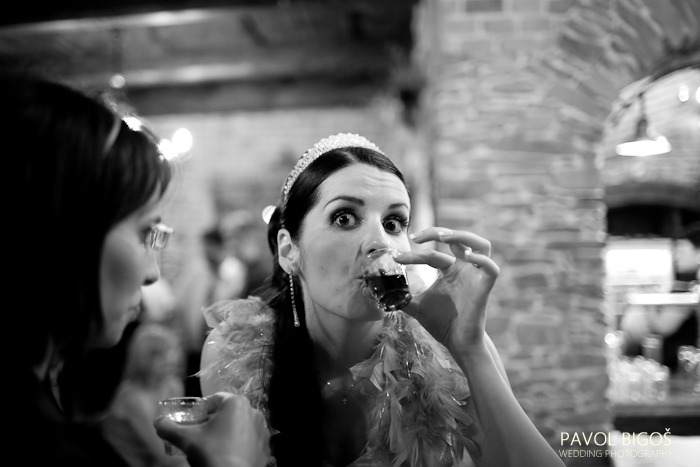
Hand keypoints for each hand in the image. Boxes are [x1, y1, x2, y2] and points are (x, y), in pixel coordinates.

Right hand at [154, 392, 270, 466]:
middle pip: (228, 412)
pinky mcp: (266, 446)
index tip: (193, 422)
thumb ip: (169, 428)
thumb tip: (158, 422)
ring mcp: (262, 430)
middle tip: (201, 435)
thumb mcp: (186, 439)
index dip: (201, 409)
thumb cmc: (211, 453)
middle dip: (214, 422)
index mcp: (235, 403)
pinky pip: (250, 441)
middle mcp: (253, 411)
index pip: (215, 399)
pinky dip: (240, 445)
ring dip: (228, 432)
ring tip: (215, 446)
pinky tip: (229, 455)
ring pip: (241, 426)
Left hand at [396, 227, 498, 353]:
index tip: (396, 257)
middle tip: (418, 236)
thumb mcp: (417, 307)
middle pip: (458, 238)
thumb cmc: (442, 322)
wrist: (457, 343)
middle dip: (438, 232)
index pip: (432, 253)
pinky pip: (492, 268)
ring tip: (444, 237)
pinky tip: (467, 257)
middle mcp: (463, 268)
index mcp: (449, 269)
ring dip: (464, 236)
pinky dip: (482, 260)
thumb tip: (382, 294)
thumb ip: (403, 297)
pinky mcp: (485, 287)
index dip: (414, 254)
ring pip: (481, 245)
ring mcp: (476, 276)